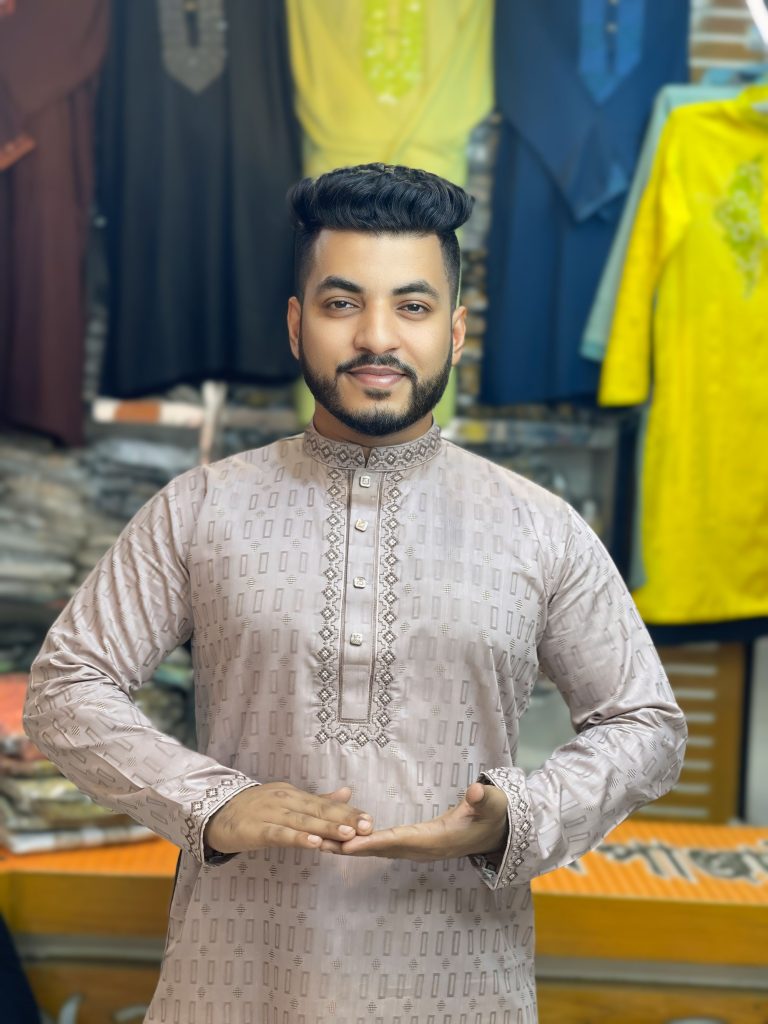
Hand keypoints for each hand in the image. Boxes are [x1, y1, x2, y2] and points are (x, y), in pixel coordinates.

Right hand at [204, 783, 372, 854]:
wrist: (216, 813)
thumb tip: (348, 794)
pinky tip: (313, 843)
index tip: (369, 821)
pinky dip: (297, 838)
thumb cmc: (255, 810)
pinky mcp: (257, 829)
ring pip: (303, 822)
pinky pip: (280, 834)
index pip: (326, 805)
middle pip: (318, 811)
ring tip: (348, 834)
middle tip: (366, 827)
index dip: (348, 813)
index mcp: (295, 796)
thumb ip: (317, 801)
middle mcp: (286, 801)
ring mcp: (271, 814)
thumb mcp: (288, 802)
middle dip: (344, 819)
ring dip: (326, 828)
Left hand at [323, 782, 507, 861]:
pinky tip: (342, 839)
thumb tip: (475, 792)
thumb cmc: (491, 816)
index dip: (372, 843)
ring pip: (376, 850)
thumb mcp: (492, 806)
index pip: (398, 841)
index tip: (346, 846)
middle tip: (317, 844)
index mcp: (435, 840)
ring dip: (349, 847)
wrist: (495, 833)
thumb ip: (483, 800)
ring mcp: (415, 849)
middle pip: (378, 850)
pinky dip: (360, 843)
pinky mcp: (412, 845)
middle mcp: (420, 849)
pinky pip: (381, 846)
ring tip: (318, 842)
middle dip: (348, 848)